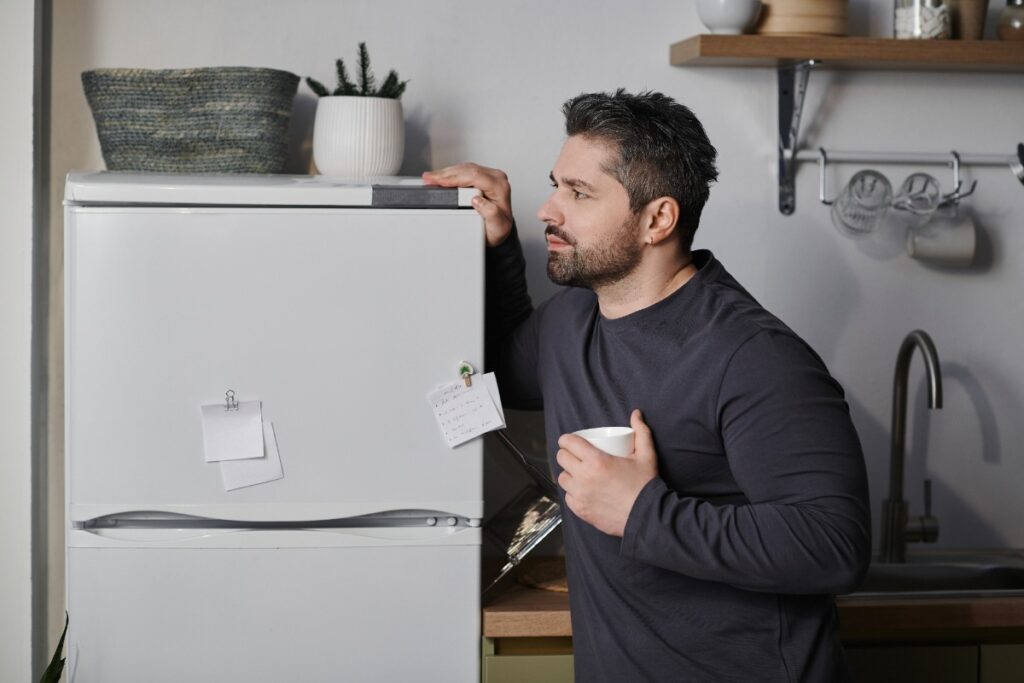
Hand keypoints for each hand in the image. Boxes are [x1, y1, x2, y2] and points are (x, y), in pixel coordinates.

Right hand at [422, 163, 513, 246]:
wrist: (499, 230)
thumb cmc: (498, 229)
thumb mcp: (497, 227)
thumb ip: (491, 214)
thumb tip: (477, 201)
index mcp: (500, 187)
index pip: (474, 176)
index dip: (454, 178)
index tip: (439, 181)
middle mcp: (496, 179)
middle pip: (467, 170)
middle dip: (445, 174)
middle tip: (428, 178)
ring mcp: (490, 176)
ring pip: (464, 168)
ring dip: (446, 173)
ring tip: (430, 178)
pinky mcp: (482, 177)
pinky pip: (464, 171)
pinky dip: (451, 174)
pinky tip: (440, 177)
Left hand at [555, 410, 658, 537]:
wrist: (646, 517)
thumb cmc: (645, 485)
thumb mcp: (646, 455)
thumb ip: (641, 432)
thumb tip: (636, 414)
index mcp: (596, 461)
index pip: (569, 443)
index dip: (567, 439)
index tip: (570, 440)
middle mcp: (584, 477)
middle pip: (562, 458)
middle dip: (567, 454)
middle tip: (575, 455)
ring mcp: (580, 495)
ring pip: (562, 478)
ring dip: (568, 473)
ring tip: (577, 473)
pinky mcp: (580, 510)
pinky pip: (567, 497)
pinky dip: (572, 492)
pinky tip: (581, 490)